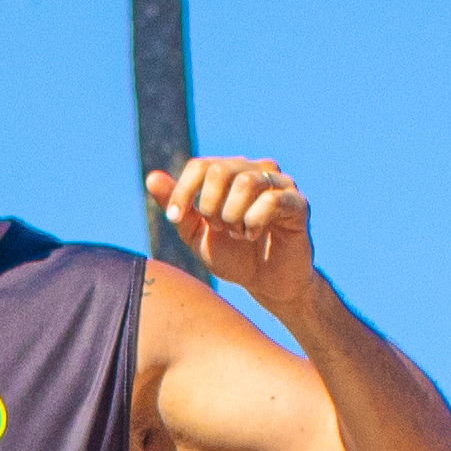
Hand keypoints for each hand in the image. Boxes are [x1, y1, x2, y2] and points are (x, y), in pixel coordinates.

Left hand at [146, 154, 319, 306]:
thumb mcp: (197, 235)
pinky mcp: (298, 204)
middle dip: (210, 206)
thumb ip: (177, 207)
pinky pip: (271, 200)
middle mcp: (256, 170)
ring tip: (238, 233)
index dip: (183, 192)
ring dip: (233, 215)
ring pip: (246, 182)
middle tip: (218, 228)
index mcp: (231, 173)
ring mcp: (280, 184)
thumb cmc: (234, 257)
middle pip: (220, 170)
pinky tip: (254, 235)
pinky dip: (254, 221)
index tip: (175, 219)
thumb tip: (152, 176)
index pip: (200, 166)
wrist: (267, 284)